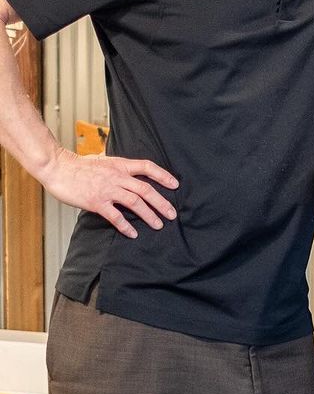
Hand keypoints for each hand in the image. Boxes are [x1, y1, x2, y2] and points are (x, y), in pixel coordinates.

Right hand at [38, 148, 177, 238]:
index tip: (175, 185)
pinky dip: (125, 226)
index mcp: (120, 165)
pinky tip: (133, 233)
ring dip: (149, 216)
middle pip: (146, 190)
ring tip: (158, 225)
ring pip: (135, 203)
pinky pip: (115, 216)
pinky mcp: (96, 202)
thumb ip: (116, 166)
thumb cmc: (78, 164)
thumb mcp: (103, 160)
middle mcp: (117, 177)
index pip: (147, 167)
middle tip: (172, 214)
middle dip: (162, 203)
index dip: (163, 176)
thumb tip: (126, 169)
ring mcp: (107, 190)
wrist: (58, 167)